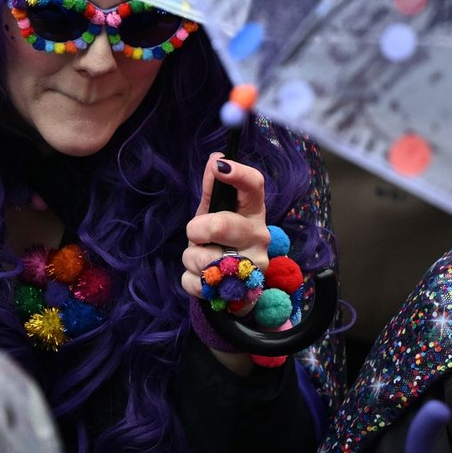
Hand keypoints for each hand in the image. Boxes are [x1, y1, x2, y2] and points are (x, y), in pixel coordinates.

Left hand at [182, 153, 270, 299]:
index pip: (255, 187)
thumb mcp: (216, 214)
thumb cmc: (224, 242)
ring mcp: (252, 267)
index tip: (220, 167)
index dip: (238, 174)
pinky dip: (191, 280)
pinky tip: (205, 279)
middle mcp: (259, 238)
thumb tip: (215, 159)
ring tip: (203, 258)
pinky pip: (196, 282)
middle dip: (198, 229)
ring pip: (203, 259)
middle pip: (222, 225)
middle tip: (197, 234)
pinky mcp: (237, 293)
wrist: (234, 288)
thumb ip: (213, 190)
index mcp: (254, 213)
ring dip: (192, 257)